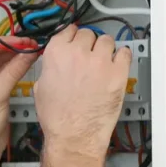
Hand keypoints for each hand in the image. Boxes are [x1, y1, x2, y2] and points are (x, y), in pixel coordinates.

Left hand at [0, 37, 36, 161]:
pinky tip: (26, 60)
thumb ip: (13, 71)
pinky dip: (13, 67)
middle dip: (9, 48)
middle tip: (29, 42)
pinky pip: (0, 71)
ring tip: (31, 48)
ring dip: (13, 56)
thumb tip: (28, 52)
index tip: (21, 39)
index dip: (2, 43)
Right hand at [33, 26, 130, 156]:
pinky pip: (125, 53)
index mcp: (56, 53)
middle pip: (89, 34)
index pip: (69, 30)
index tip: (78, 40)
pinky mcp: (118, 73)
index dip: (74, 37)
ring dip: (105, 49)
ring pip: (107, 40)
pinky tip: (118, 64)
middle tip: (90, 57)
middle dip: (89, 44)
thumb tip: (57, 61)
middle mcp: (78, 53)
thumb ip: (50, 66)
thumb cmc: (58, 118)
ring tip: (104, 62)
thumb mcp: (41, 87)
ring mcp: (100, 62)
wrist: (74, 136)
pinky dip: (122, 57)